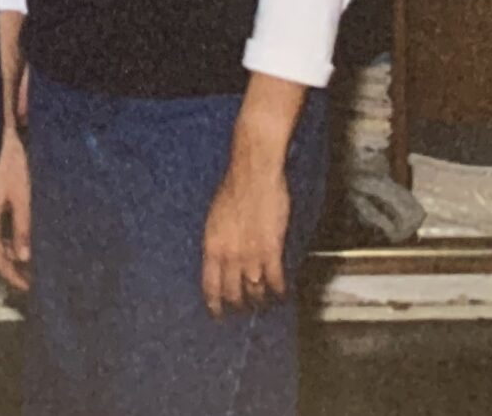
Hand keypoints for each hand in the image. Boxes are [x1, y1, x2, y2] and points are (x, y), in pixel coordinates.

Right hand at [0, 127, 32, 293]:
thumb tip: (25, 256)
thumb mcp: (21, 195)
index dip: (13, 275)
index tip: (27, 288)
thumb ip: (22, 227)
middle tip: (28, 281)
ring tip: (25, 266)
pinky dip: (4, 239)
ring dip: (8, 255)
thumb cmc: (9, 162)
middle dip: (11, 269)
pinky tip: (14, 242)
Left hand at [202, 151, 289, 317]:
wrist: (253, 177)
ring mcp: (250, 255)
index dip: (214, 303)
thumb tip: (220, 259)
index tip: (217, 314)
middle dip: (238, 306)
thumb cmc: (232, 191)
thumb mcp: (214, 219)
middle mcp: (228, 256)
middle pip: (232, 293)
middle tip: (242, 312)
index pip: (209, 285)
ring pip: (255, 291)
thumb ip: (218, 242)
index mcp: (210, 246)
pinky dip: (279, 291)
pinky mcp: (271, 251)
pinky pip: (275, 281)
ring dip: (259, 301)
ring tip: (263, 305)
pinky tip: (282, 295)